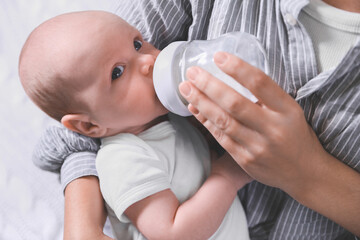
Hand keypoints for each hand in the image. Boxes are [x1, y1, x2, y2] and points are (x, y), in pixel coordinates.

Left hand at [178, 51, 327, 198]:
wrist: (305, 173)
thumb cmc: (295, 135)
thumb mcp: (290, 110)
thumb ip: (267, 96)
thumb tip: (234, 75)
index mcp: (286, 109)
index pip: (260, 83)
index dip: (237, 68)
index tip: (218, 56)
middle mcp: (272, 128)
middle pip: (235, 103)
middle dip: (209, 85)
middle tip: (192, 72)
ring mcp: (258, 146)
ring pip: (223, 121)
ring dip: (201, 103)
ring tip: (186, 88)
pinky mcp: (245, 160)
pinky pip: (221, 137)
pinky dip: (205, 121)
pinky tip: (195, 108)